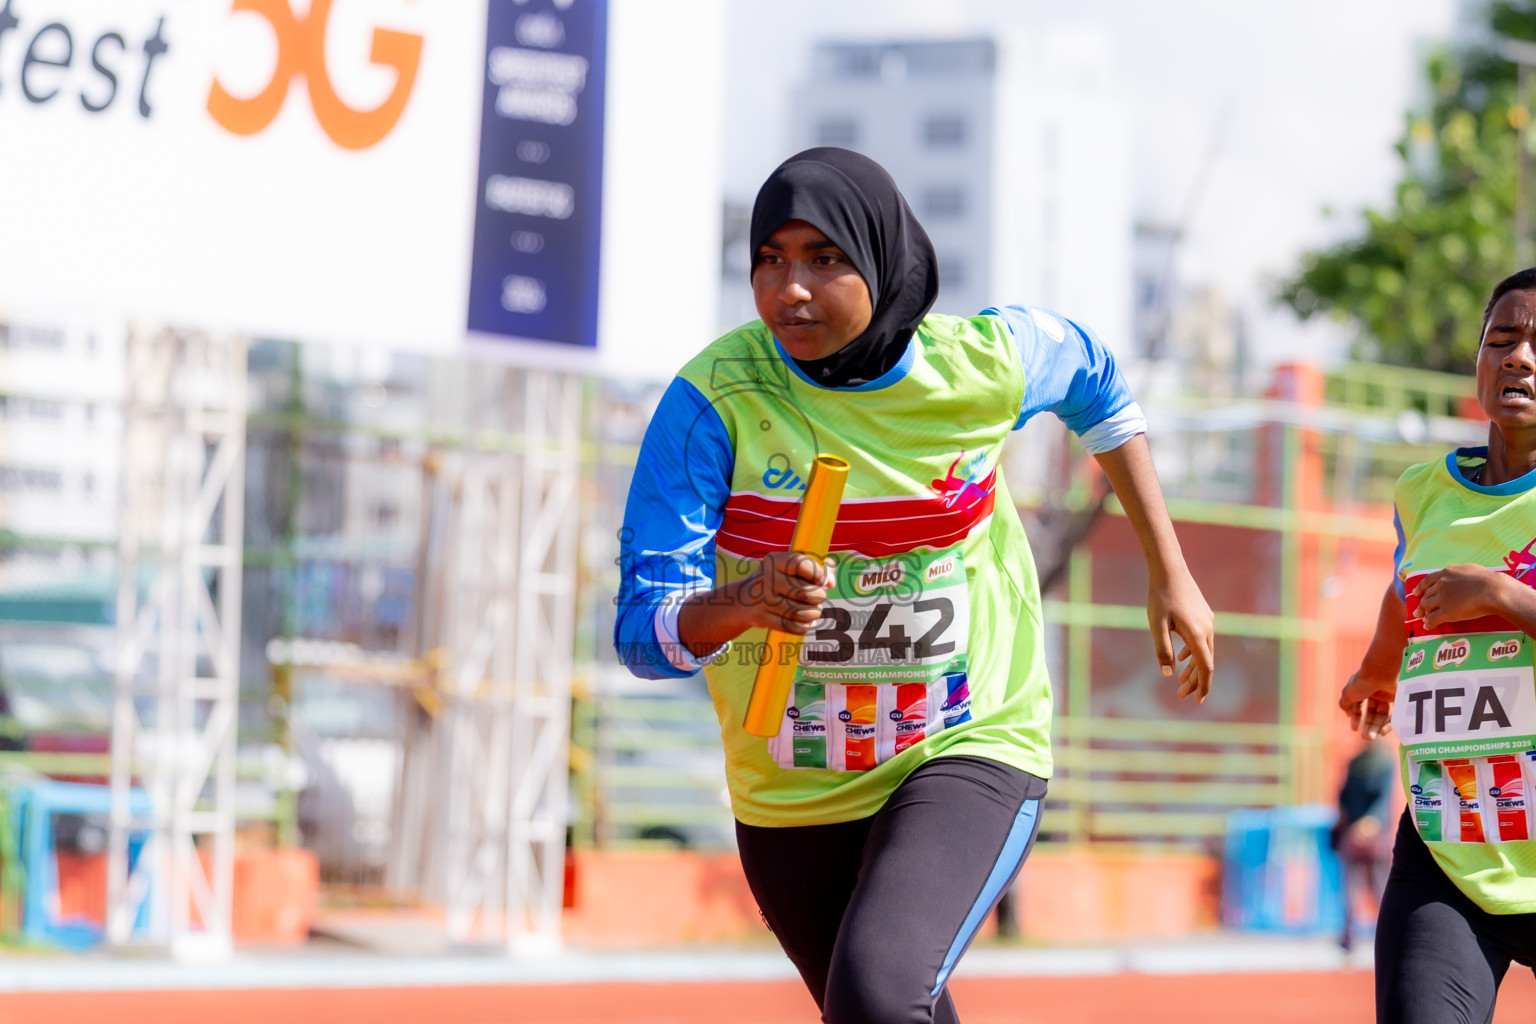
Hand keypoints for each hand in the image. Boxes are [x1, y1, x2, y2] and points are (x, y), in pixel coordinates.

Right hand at [744, 552, 833, 633]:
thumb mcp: (794, 567)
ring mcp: (761, 599)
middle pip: (805, 592)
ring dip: (814, 613)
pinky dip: (805, 626)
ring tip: (815, 611)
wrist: (745, 599)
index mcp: (773, 560)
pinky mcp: (760, 617)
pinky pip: (791, 626)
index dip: (818, 574)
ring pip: (800, 612)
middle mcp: (764, 577)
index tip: (820, 580)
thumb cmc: (780, 580)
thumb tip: (831, 583)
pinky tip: (807, 622)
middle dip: (819, 597)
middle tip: (818, 598)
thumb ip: (820, 567)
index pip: (801, 564)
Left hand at [1148, 570, 1214, 702]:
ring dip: (1194, 667)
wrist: (1170, 570)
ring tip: (1181, 681)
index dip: (1203, 686)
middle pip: (1206, 662)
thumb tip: (1168, 674)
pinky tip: (1183, 657)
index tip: (1198, 701)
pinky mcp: (1204, 615)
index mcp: (1198, 634)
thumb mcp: (1156, 625)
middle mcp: (1208, 629)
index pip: (1205, 667)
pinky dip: (1194, 652)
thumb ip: (1162, 650)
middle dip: (1195, 681)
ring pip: (1204, 651)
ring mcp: (1208, 621)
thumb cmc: (1160, 597)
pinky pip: (1202, 639)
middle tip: (1181, 696)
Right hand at [1340, 668, 1395, 738]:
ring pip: (1383, 716)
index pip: (1360, 706)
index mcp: (1363, 689)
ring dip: (1376, 728)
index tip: (1354, 728)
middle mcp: (1376, 692)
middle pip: (1372, 713)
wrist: (1382, 671)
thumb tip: (1348, 713)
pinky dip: (1388, 725)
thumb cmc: (1363, 681)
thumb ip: (1345, 704)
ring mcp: (1389, 696)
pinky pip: (1395, 715)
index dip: (1357, 718)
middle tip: (1365, 738)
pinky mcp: (1400, 700)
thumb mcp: (1348, 693)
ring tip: (1370, 738)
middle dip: (1367, 726)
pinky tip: (1382, 732)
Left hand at [1412, 564, 1509, 628]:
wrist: (1493, 590)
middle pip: (1427, 596)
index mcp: (1446, 573)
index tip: (1415, 593)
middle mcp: (1441, 585)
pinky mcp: (1446, 611)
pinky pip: (1433, 619)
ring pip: (1428, 607)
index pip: (1428, 580)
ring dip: (1425, 614)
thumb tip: (1460, 576)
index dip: (1420, 588)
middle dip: (1421, 605)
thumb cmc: (1489, 580)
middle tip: (1417, 612)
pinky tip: (1428, 627)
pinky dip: (1429, 624)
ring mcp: (1442, 598)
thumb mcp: (1470, 570)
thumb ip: (1460, 574)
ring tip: (1423, 620)